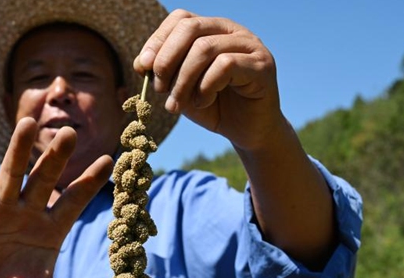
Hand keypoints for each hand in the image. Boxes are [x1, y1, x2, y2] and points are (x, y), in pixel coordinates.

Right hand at [0, 117, 112, 277]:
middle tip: (70, 132)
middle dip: (57, 158)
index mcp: (52, 227)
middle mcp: (30, 210)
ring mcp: (1, 207)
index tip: (111, 160)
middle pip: (46, 179)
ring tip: (27, 123)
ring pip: (12, 175)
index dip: (90, 183)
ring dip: (19, 150)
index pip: (75, 201)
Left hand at [134, 9, 284, 151]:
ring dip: (183, 80)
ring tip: (176, 105)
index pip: (181, 19)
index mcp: (212, 30)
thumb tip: (142, 62)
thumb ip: (164, 73)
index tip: (143, 69)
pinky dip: (206, 87)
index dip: (157, 41)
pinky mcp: (262, 65)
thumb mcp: (181, 89)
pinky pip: (226, 65)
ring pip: (205, 48)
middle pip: (190, 28)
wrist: (246, 132)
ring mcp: (250, 45)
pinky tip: (203, 102)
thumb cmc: (214, 107)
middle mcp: (232, 30)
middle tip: (160, 89)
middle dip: (166, 60)